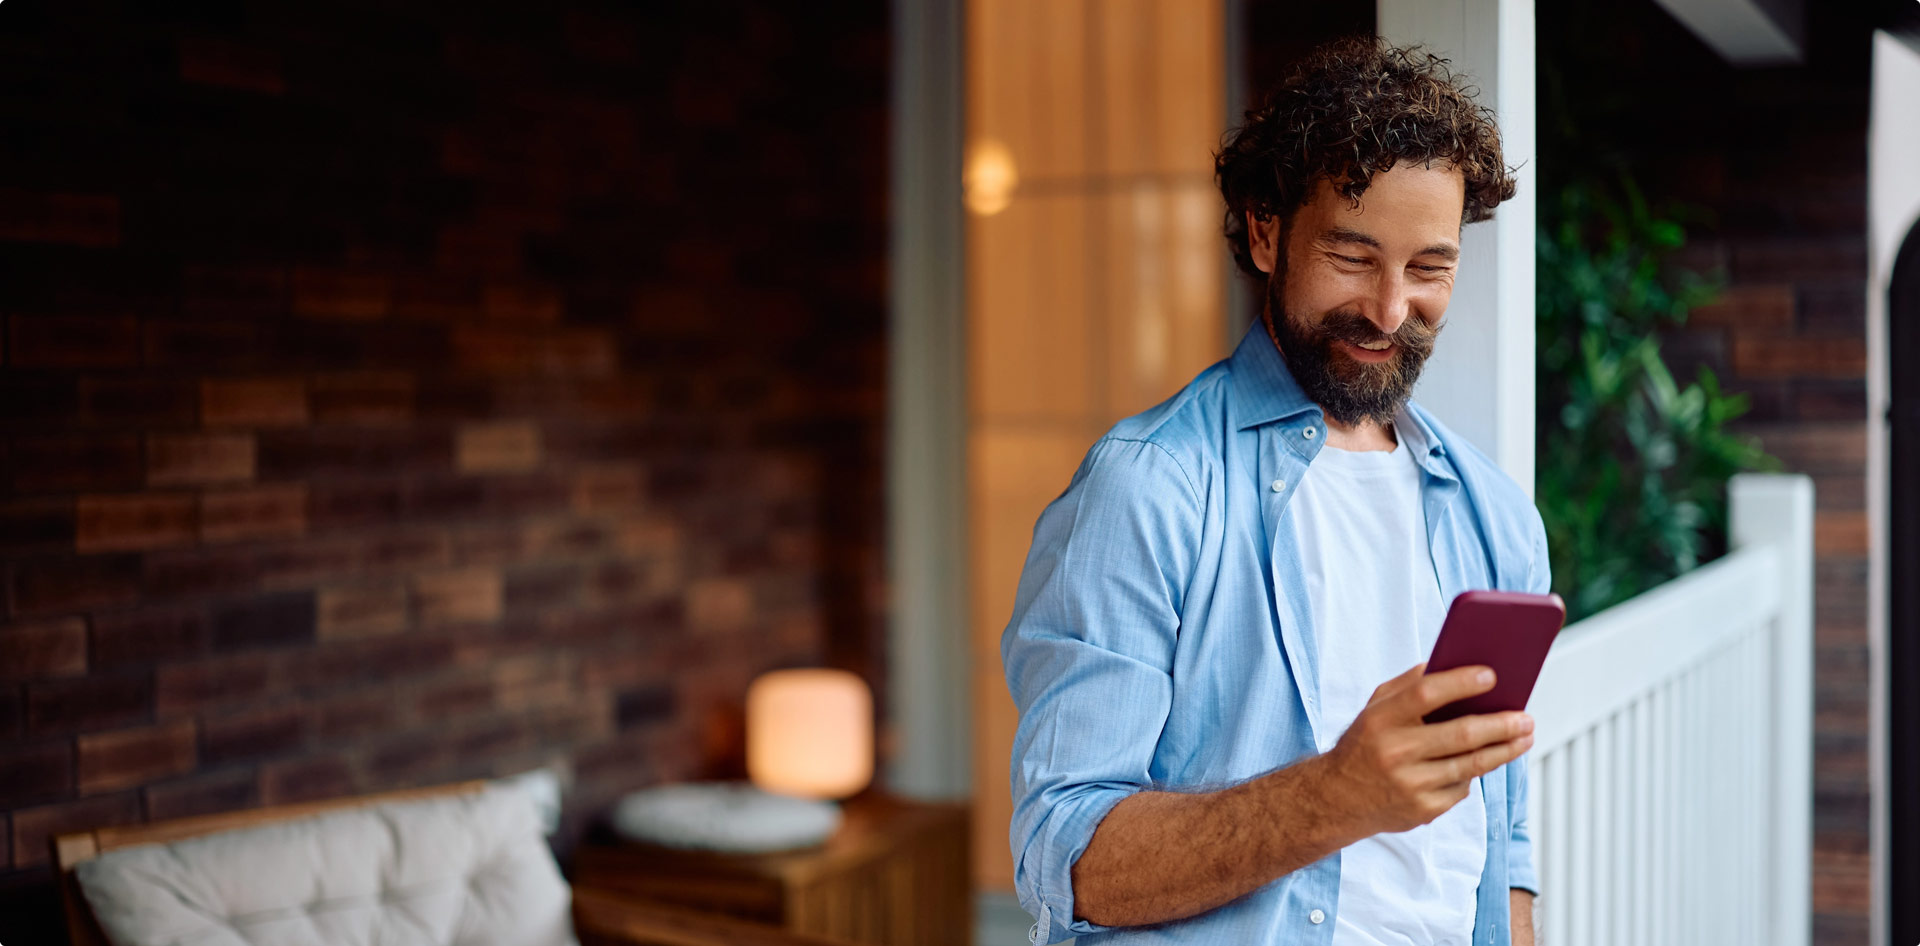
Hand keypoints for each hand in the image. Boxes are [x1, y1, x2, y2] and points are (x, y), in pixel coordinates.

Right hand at [1320, 662, 1534, 837]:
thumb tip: (1454, 666)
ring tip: (1525, 737)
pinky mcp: (1421, 810)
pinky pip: (1461, 788)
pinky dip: (1474, 773)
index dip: (1461, 683)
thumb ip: (1409, 685)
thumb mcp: (1374, 707)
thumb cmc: (1365, 743)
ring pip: (1470, 766)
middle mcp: (1393, 752)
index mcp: (1380, 719)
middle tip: (1526, 717)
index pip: (1426, 694)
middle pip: (1460, 735)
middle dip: (1501, 725)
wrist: (1337, 798)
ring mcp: (1409, 784)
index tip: (1492, 675)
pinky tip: (1485, 761)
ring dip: (1504, 750)